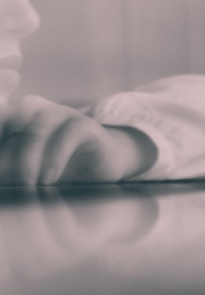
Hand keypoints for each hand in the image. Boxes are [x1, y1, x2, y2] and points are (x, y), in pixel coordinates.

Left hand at [0, 96, 155, 184]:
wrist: (104, 164)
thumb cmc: (61, 167)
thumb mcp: (28, 168)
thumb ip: (10, 166)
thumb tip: (2, 176)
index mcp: (19, 116)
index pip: (2, 119)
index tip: (0, 170)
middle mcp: (39, 109)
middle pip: (12, 120)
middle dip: (6, 154)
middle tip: (6, 181)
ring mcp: (64, 114)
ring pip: (38, 128)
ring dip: (28, 159)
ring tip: (30, 184)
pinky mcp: (87, 125)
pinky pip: (69, 134)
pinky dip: (56, 158)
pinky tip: (51, 178)